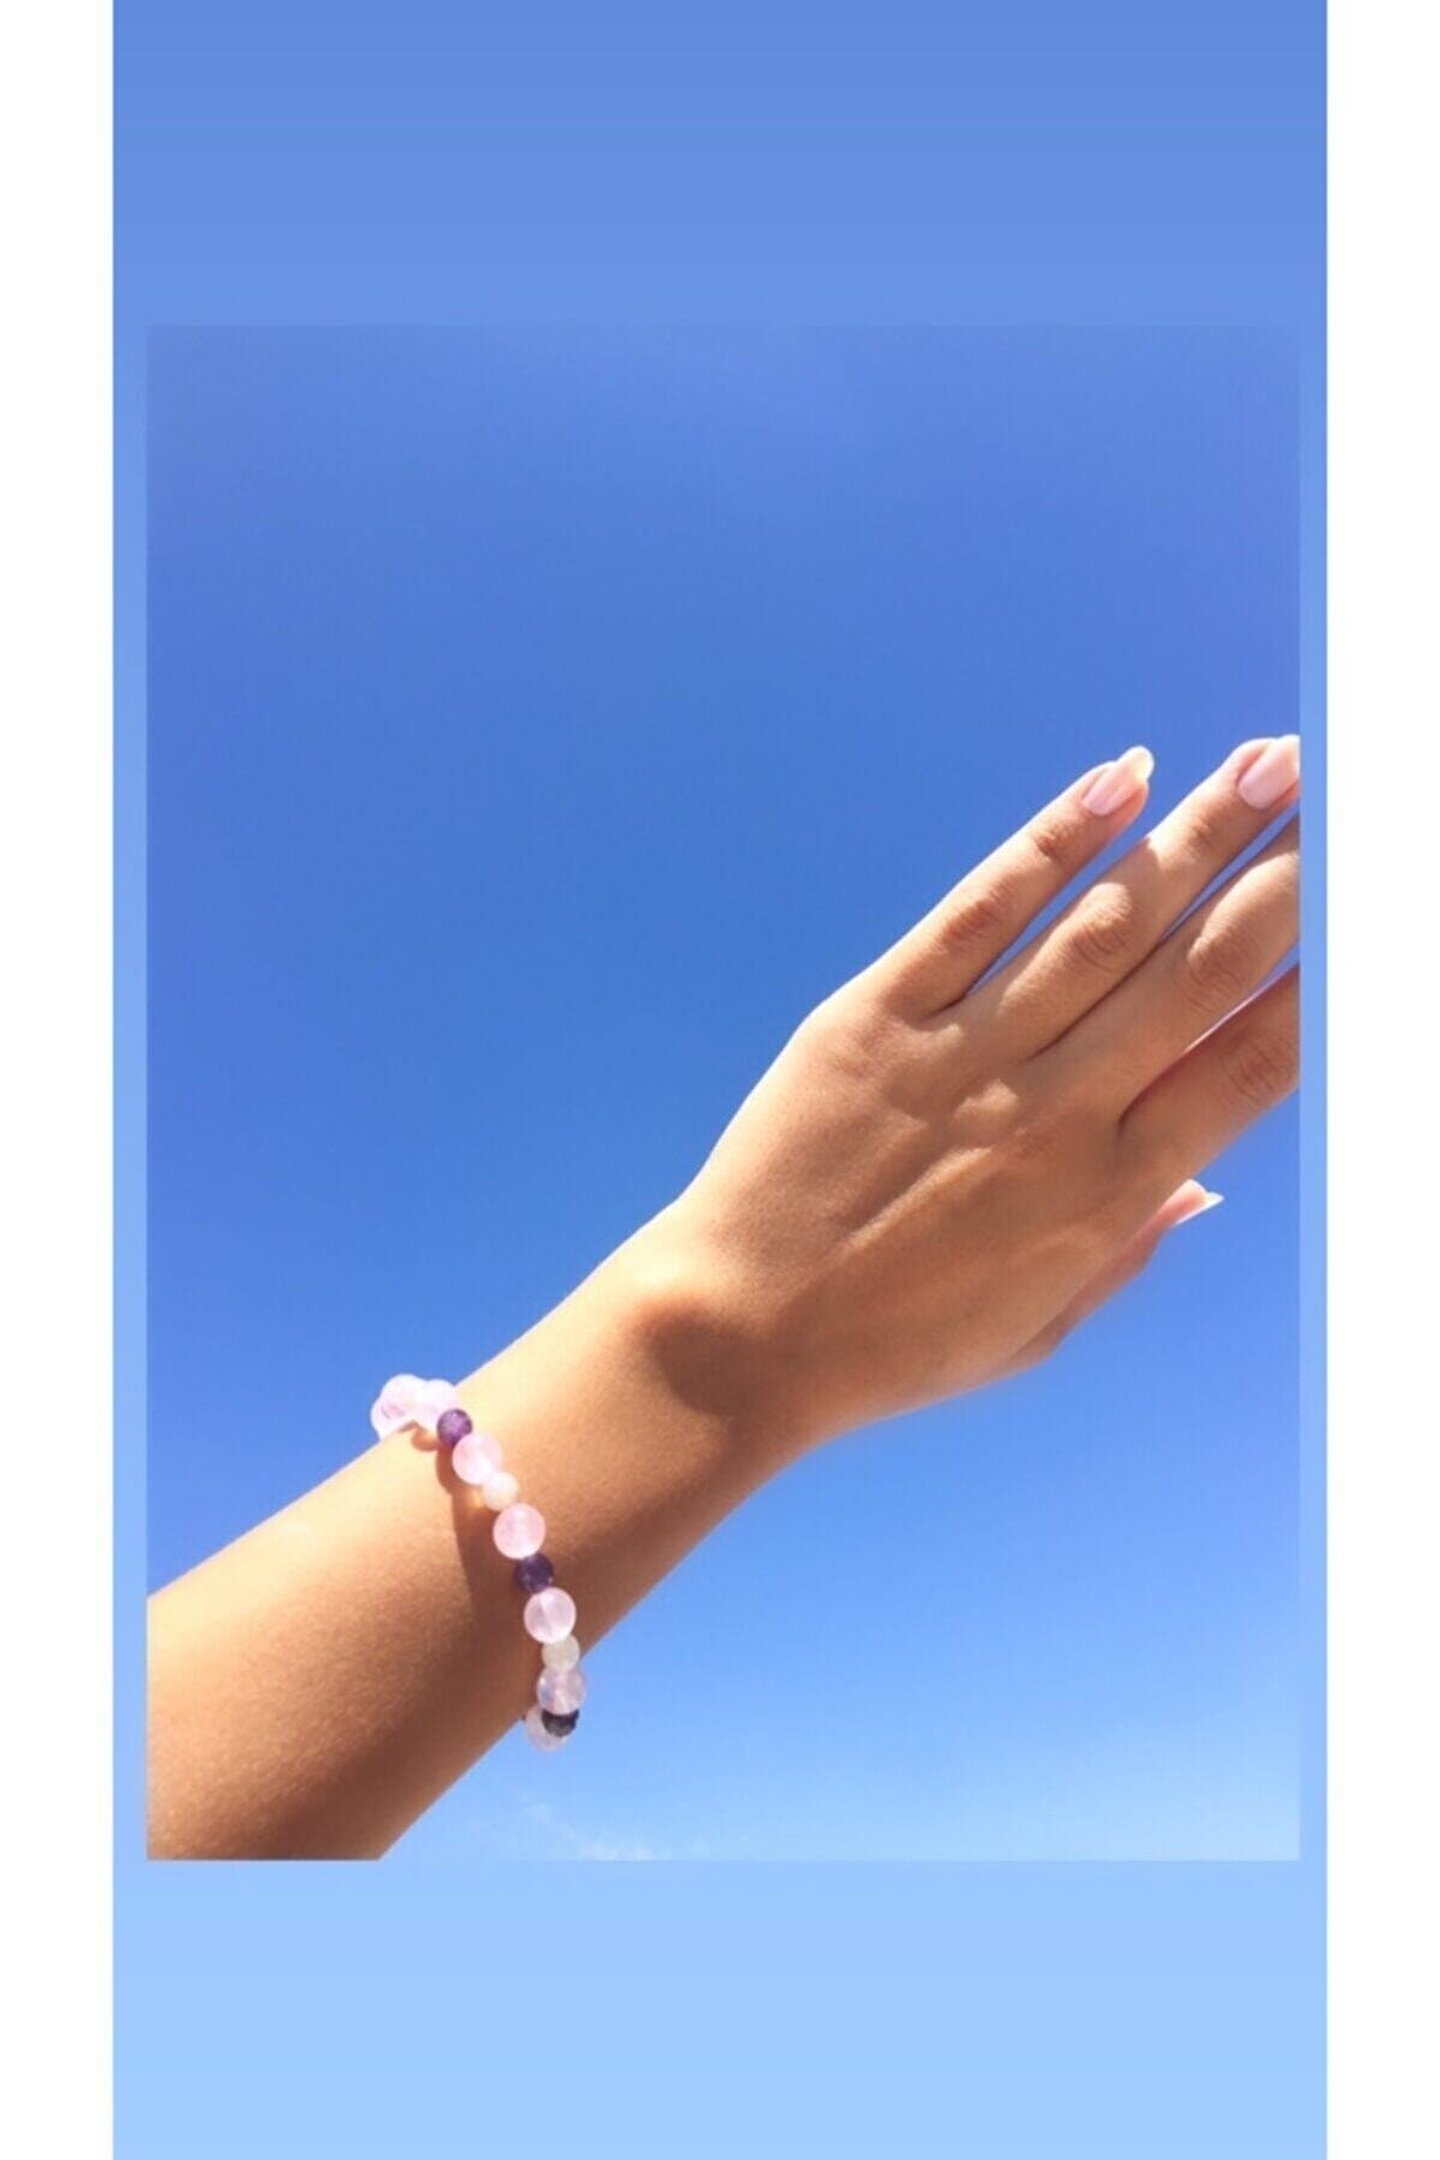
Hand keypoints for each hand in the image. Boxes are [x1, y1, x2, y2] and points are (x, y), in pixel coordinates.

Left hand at [644, 737, 1298, 1448]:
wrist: (736, 1334)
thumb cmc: (892, 1343)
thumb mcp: (1037, 1328)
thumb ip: (1131, 1248)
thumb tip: (1208, 1181)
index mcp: (1109, 1194)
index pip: (1250, 1065)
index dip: (1320, 981)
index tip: (1369, 912)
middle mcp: (1056, 1112)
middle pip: (1200, 971)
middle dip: (1288, 878)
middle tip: (1350, 798)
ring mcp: (967, 1055)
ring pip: (1110, 924)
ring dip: (1199, 834)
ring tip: (1273, 763)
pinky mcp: (879, 1015)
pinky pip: (983, 910)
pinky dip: (1055, 842)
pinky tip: (1120, 781)